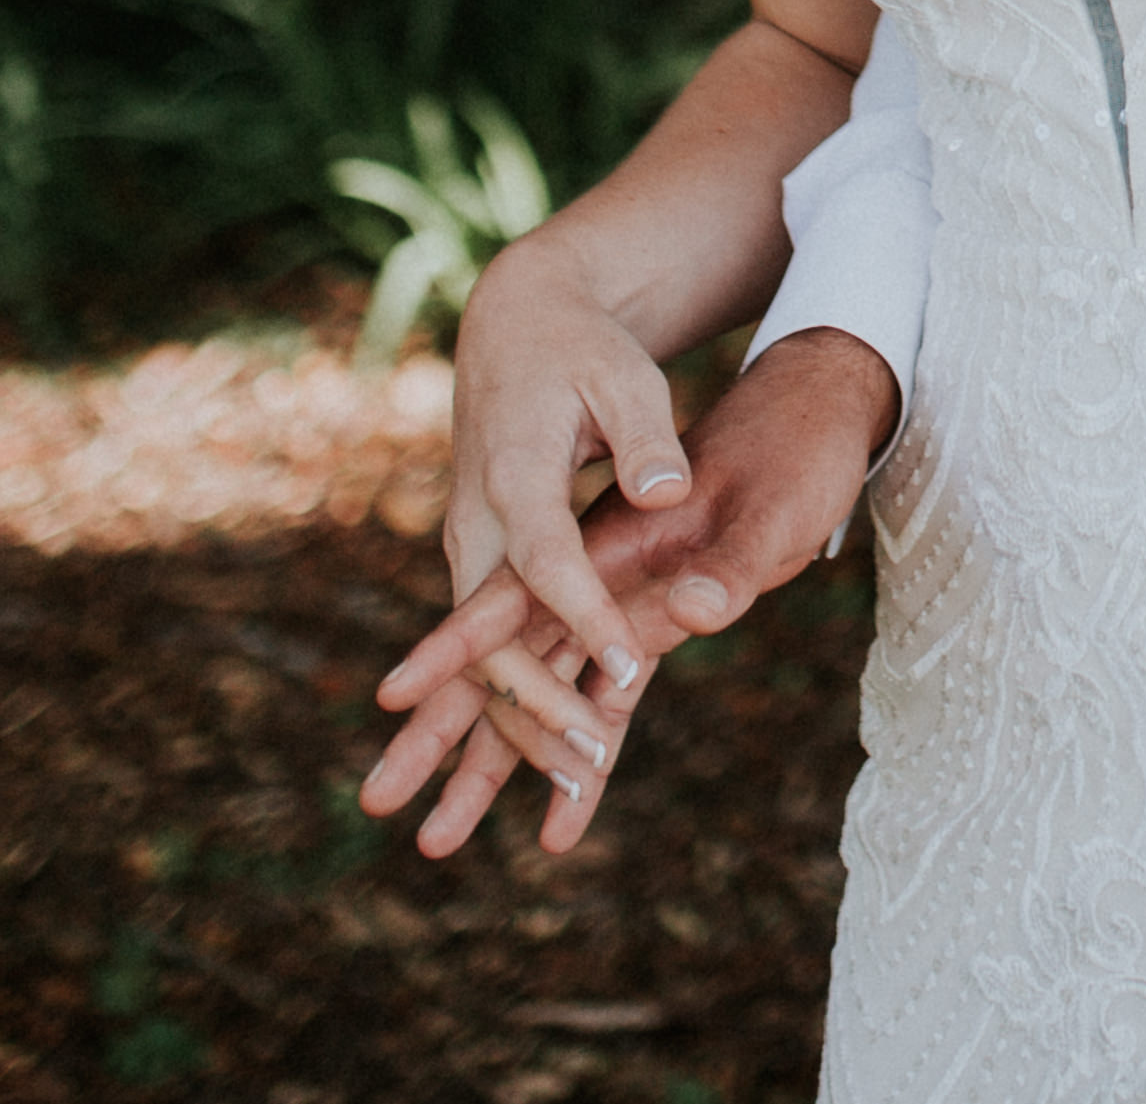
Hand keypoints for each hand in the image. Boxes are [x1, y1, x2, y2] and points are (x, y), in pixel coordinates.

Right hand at [365, 324, 898, 856]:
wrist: (515, 326)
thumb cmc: (584, 349)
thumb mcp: (624, 374)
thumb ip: (644, 436)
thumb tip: (668, 489)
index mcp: (516, 475)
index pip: (545, 559)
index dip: (581, 615)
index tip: (626, 667)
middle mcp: (480, 524)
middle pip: (493, 637)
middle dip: (529, 710)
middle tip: (585, 767)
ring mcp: (476, 552)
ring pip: (481, 665)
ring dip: (500, 741)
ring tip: (526, 818)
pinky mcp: (489, 571)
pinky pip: (493, 659)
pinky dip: (505, 721)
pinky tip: (516, 791)